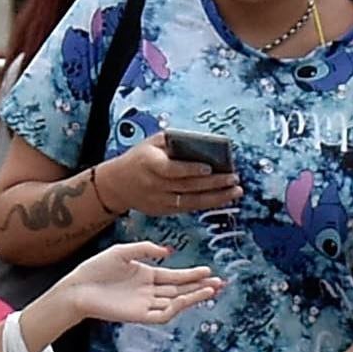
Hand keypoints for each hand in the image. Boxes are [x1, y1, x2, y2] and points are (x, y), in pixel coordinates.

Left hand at [49, 238, 220, 329]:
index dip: (193, 275)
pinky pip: (163, 314)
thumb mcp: (122, 252)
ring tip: (211, 289)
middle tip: (221, 283)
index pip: (175, 277)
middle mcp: (149, 292)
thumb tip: (169, 252)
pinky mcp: (139, 316)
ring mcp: (145, 304)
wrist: (77, 288)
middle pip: (181, 290)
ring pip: (176, 302)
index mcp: (147, 276)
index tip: (209, 271)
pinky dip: (176, 307)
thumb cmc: (96, 269)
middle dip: (201, 287)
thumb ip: (145, 249)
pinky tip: (186, 298)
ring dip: (194, 297)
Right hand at [102, 133, 243, 218]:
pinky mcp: (163, 211)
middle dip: (214, 183)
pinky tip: (222, 198)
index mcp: (150, 164)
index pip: (172, 170)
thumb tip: (202, 143)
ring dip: (216, 198)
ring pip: (191, 202)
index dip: (191, 169)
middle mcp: (154, 185)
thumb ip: (174, 141)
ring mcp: (158, 201)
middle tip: (234, 179)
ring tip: (235, 192)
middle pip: (188, 187)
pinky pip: (188, 208)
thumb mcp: (151, 142)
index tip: (210, 167)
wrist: (117, 184)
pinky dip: (206, 203)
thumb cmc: (139, 158)